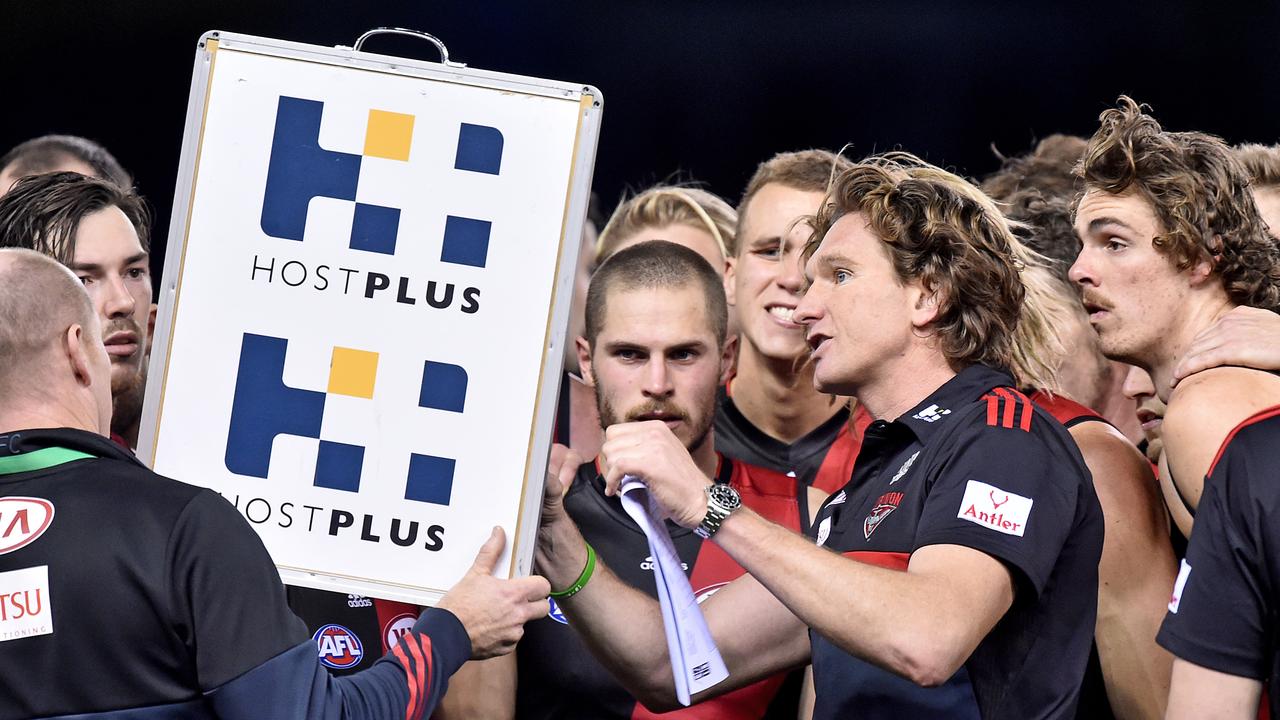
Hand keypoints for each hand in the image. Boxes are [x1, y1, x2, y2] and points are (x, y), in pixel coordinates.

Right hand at [437, 526, 550, 658]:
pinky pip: (513, 639)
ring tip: (498, 612)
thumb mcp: (475, 574)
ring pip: (527, 623)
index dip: (538, 584)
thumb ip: (491, 552)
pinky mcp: (506, 647)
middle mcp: (519, 615)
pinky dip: (506, 633)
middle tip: (520, 598)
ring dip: (518, 618)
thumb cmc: (459, 605)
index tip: (529, 583)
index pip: (544, 586)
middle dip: (536, 602)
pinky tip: (490, 626)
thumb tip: (499, 533)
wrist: (445, 635)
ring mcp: (513, 633)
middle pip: (544, 607)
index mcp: (514, 594)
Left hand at [599, 420, 709, 528]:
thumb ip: (644, 447)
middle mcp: (655, 432)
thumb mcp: (664, 454)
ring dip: (611, 472)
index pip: (616, 431)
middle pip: (611, 441)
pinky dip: (612, 481)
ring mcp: (653, 446)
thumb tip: (615, 451)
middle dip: (610, 461)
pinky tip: (615, 491)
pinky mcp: (649, 464)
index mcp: (657, 427)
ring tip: (620, 484)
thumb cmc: (681, 484)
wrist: (701, 501)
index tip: (617, 466)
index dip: (613, 451)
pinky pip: (617, 467)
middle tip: (617, 477)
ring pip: (612, 453)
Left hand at [1173, 306, 1279, 383]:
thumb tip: (1241, 344)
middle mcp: (1229, 322)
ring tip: (1173, 381)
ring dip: (1182, 366)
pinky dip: (1187, 369)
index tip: (1187, 363)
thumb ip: (1250, 331)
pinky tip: (1178, 377)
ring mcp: (1230, 334)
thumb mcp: (1267, 328)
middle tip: (1176, 375)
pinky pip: (1203, 359)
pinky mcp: (1232, 349)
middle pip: (1198, 342)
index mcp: (1237, 315)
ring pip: (1196, 351)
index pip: (1208, 334)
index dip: (1196, 350)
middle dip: (1186, 359)